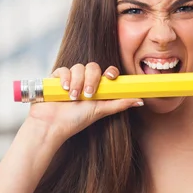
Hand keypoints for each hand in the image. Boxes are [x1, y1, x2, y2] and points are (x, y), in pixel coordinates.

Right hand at [26, 63, 142, 143]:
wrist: (52, 125)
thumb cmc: (75, 120)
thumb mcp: (100, 111)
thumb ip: (119, 104)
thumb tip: (140, 100)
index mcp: (97, 88)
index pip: (106, 72)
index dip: (110, 72)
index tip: (111, 77)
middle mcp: (84, 81)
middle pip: (93, 67)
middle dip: (91, 79)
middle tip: (88, 94)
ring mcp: (70, 79)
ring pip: (78, 67)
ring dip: (77, 82)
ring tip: (73, 97)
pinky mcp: (56, 79)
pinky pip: (63, 69)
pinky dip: (65, 77)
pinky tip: (64, 89)